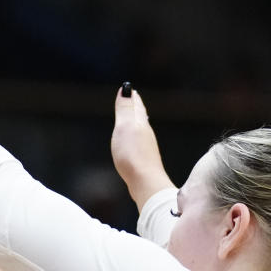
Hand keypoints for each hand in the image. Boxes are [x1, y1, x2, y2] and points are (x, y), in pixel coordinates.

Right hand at [110, 83, 173, 208]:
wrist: (145, 181)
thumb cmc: (133, 154)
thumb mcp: (125, 127)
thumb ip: (124, 109)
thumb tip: (126, 89)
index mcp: (140, 123)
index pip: (136, 106)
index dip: (133, 97)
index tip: (130, 89)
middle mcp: (146, 133)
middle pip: (141, 116)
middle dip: (136, 107)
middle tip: (133, 99)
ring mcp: (146, 147)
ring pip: (141, 129)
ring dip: (137, 121)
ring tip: (134, 118)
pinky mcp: (144, 160)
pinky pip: (139, 143)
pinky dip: (136, 137)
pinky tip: (135, 142)